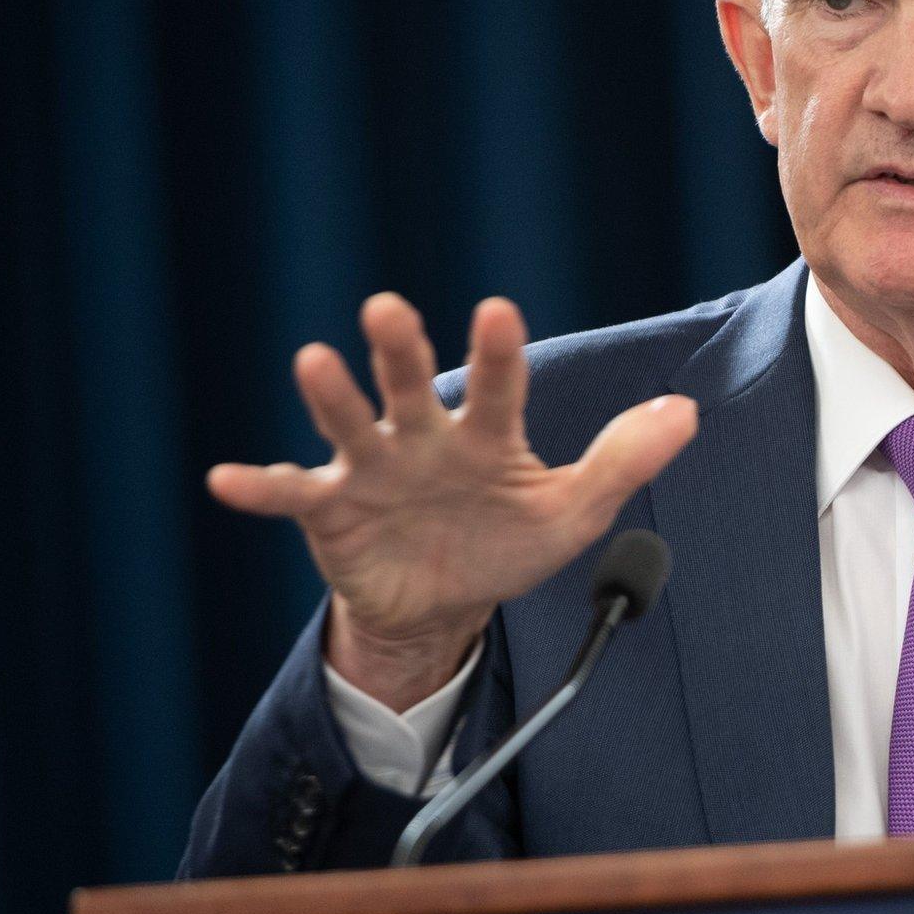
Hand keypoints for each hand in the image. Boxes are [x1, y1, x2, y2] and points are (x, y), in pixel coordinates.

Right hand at [208, 294, 698, 709]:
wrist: (445, 604)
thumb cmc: (505, 541)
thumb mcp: (572, 513)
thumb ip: (623, 461)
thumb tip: (686, 411)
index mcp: (484, 432)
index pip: (496, 385)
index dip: (495, 353)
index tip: (497, 311)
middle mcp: (421, 436)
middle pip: (408, 384)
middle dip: (398, 349)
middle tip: (387, 309)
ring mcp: (371, 469)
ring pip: (348, 424)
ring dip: (331, 396)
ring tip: (313, 361)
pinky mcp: (329, 511)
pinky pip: (290, 496)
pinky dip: (259, 486)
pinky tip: (227, 478)